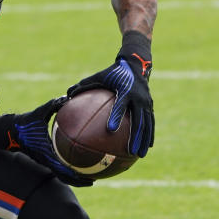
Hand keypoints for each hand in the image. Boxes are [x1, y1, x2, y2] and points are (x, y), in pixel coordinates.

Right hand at [0, 97, 92, 186]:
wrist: (9, 131)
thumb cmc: (25, 122)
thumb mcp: (38, 113)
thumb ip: (53, 105)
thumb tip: (67, 97)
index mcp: (45, 152)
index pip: (62, 168)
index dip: (76, 174)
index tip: (89, 177)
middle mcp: (46, 160)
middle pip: (64, 177)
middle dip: (79, 181)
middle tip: (93, 181)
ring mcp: (44, 161)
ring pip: (61, 175)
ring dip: (74, 178)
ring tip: (89, 177)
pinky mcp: (43, 159)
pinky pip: (57, 168)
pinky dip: (67, 170)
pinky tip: (76, 165)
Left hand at [68, 31, 153, 156]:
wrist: (136, 64)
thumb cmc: (113, 72)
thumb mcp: (99, 76)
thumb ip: (84, 85)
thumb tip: (67, 94)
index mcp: (125, 90)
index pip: (119, 105)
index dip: (115, 117)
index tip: (110, 130)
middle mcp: (138, 97)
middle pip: (138, 120)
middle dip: (135, 136)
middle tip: (130, 150)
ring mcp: (146, 102)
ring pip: (147, 124)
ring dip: (144, 140)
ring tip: (140, 154)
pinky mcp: (150, 105)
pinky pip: (151, 122)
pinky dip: (150, 134)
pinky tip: (148, 147)